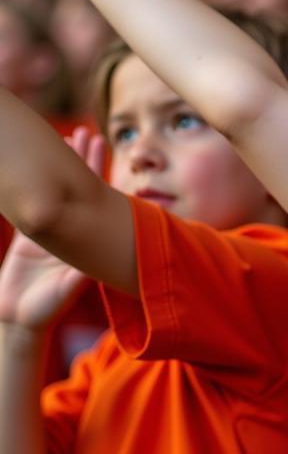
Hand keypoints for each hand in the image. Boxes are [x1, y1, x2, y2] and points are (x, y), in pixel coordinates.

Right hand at [0, 127, 103, 330]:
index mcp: (85, 236)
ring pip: (55, 189)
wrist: (18, 320)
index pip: (96, 195)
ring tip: (65, 139)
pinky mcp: (28, 236)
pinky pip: (30, 202)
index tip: (102, 146)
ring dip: (60, 165)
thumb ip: (76, 279)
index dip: (98, 171)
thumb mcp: (63, 292)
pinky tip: (34, 165)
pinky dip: (32, 183)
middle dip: (83, 160)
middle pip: (79, 186)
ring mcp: (50, 229)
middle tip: (87, 133)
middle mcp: (72, 228)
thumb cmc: (45, 310)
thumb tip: (92, 267)